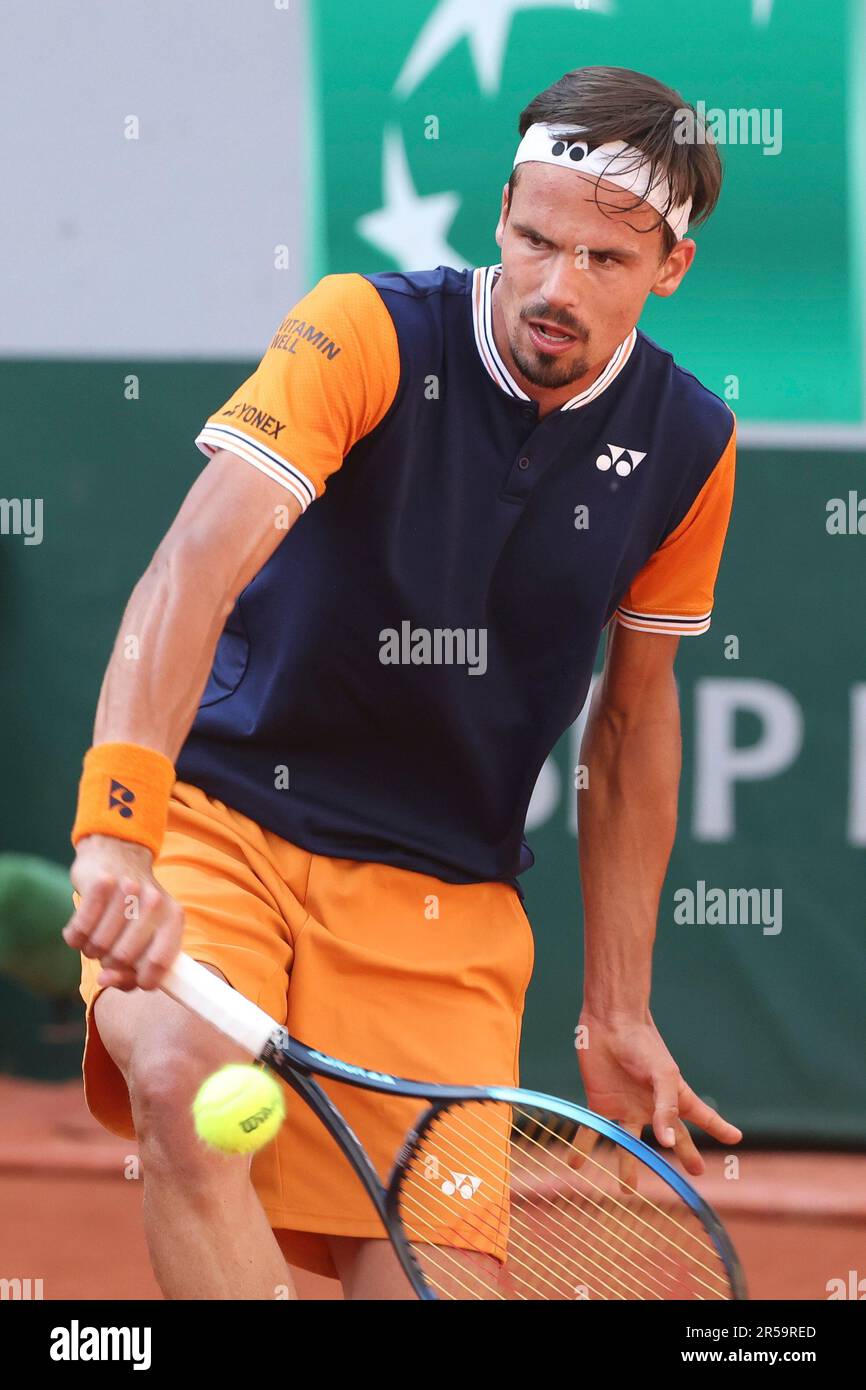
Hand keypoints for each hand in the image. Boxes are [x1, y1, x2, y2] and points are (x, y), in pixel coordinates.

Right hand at [64, 835, 183, 989]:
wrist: (117, 854)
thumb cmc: (132, 907)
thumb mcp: (146, 935)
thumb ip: (132, 968)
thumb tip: (104, 980)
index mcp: (174, 918)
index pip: (158, 964)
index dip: (139, 980)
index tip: (129, 977)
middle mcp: (155, 902)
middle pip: (123, 958)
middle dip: (110, 963)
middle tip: (110, 949)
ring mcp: (128, 890)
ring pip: (98, 946)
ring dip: (91, 949)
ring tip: (98, 935)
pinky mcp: (101, 883)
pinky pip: (79, 931)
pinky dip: (75, 936)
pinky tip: (83, 928)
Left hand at [575, 1010, 742, 1184]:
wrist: (610, 1022)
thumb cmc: (642, 1044)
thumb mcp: (661, 1075)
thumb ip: (666, 1109)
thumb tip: (667, 1143)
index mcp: (674, 1095)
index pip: (702, 1116)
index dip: (719, 1128)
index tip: (736, 1138)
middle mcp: (652, 1106)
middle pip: (671, 1137)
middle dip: (684, 1153)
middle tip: (696, 1174)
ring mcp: (626, 1107)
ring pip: (628, 1144)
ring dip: (627, 1165)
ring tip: (626, 1189)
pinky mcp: (601, 1104)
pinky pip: (592, 1131)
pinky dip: (583, 1146)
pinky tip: (575, 1162)